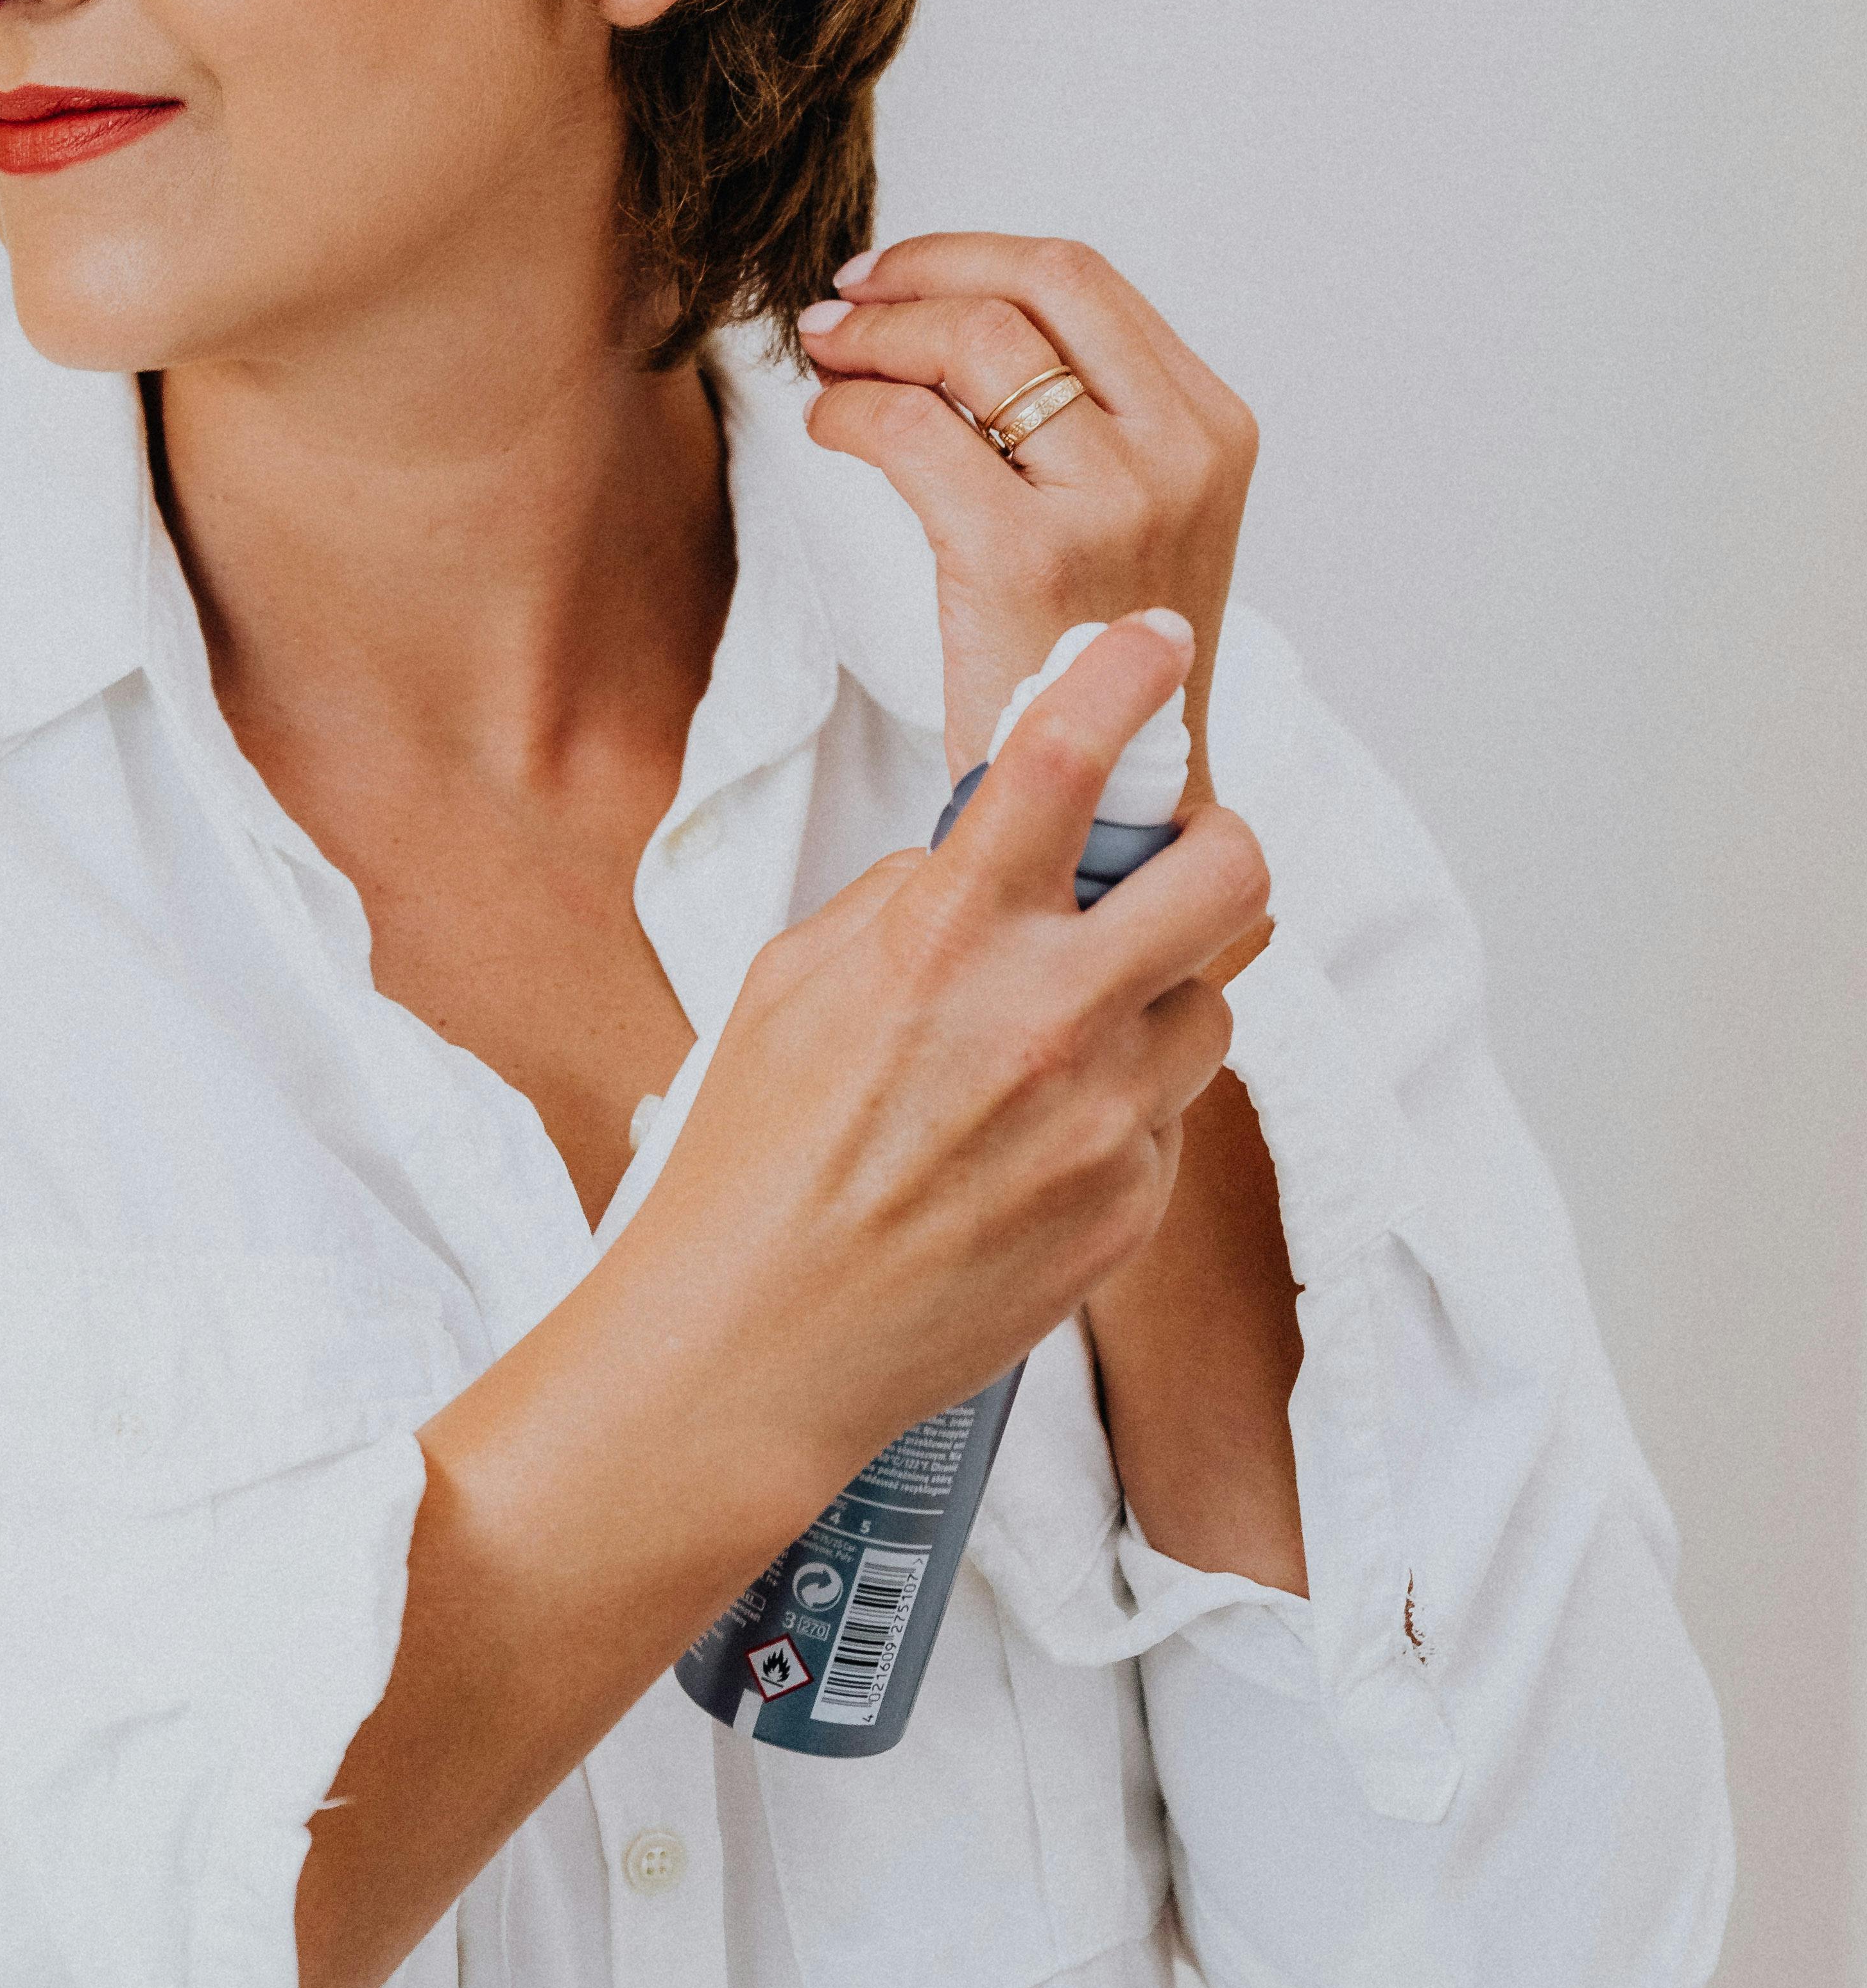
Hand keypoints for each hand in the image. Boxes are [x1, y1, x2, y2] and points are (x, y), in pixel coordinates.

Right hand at [636, 615, 1268, 1486]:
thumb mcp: (794, 980)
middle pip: (1232, 876)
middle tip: (1174, 863)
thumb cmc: (755, 1157)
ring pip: (1216, 1002)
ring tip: (1071, 1033)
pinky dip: (1122, 1108)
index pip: (1061, 758)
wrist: (758, 1346)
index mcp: (945, 939)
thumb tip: (994, 851)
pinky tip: (1033, 1143)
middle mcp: (1045, 1018)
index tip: (1157, 641)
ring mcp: (1102, 1122)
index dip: (1124, 675)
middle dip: (1217, 848)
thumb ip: (910, 898)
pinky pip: (1171, 1118)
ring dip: (1163, 993)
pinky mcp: (1129, 1210)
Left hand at [795, 233, 1257, 789]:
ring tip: (826, 360)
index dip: (968, 256)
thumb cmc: (1100, 649)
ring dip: (875, 336)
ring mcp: (1112, 503)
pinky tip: (827, 430)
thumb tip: (947, 307)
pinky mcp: (1026, 557)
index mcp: (1212, 427)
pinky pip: (910, 431)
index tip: (895, 275)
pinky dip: (850, 412)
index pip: (1080, 280)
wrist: (1117, 798)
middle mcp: (1179, 454)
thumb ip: (1079, 408)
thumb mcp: (1134, 507)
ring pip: (970, 343)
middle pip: (1031, 287)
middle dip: (917, 272)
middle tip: (844, 301)